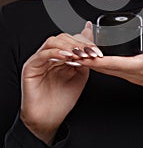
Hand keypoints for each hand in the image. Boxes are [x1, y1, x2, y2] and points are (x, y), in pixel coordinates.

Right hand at [20, 22, 101, 143]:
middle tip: (89, 52)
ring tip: (79, 55)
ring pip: (53, 42)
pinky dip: (55, 52)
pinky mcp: (31, 66)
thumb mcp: (81, 74)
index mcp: (62, 54)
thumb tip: (92, 41)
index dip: (85, 42)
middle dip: (78, 44)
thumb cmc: (63, 98)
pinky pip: (42, 54)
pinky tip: (66, 57)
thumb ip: (85, 57)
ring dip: (68, 46)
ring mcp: (40, 59)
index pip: (72, 38)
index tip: (96, 49)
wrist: (49, 118)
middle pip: (63, 37)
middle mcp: (50, 54)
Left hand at [77, 48, 142, 93]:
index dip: (97, 60)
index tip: (81, 56)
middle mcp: (134, 72)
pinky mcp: (133, 71)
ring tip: (75, 55)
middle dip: (86, 62)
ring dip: (90, 63)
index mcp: (142, 68)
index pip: (115, 63)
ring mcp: (132, 73)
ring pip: (106, 69)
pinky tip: (93, 57)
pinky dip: (99, 62)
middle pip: (105, 67)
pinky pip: (111, 68)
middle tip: (70, 54)